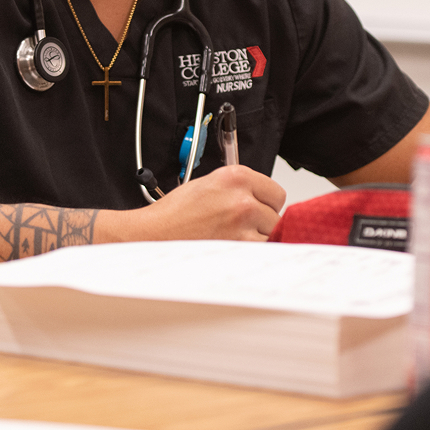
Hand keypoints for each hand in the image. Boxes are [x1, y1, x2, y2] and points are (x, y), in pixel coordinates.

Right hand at [95, 165, 285, 243]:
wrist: (153, 235)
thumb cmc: (175, 214)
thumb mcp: (209, 184)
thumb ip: (240, 188)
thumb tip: (262, 200)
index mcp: (235, 176)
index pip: (276, 192)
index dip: (265, 203)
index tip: (257, 208)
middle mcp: (242, 198)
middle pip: (276, 214)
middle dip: (262, 222)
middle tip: (238, 226)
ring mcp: (242, 224)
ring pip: (272, 234)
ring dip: (259, 239)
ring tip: (233, 238)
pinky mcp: (239, 247)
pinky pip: (263, 251)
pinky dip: (253, 253)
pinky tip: (234, 250)